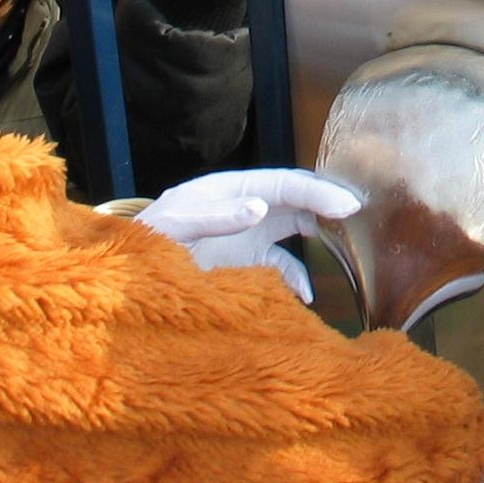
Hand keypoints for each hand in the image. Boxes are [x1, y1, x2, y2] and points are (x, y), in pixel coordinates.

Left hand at [137, 168, 362, 302]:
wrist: (124, 280)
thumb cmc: (145, 244)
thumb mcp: (175, 225)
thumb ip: (215, 216)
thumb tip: (259, 207)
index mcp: (229, 190)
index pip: (283, 184)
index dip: (317, 192)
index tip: (348, 205)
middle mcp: (243, 208)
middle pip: (295, 201)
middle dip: (327, 207)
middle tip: (359, 220)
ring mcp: (245, 236)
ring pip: (293, 230)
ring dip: (318, 240)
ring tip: (344, 253)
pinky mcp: (243, 264)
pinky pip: (280, 267)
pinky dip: (296, 280)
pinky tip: (305, 298)